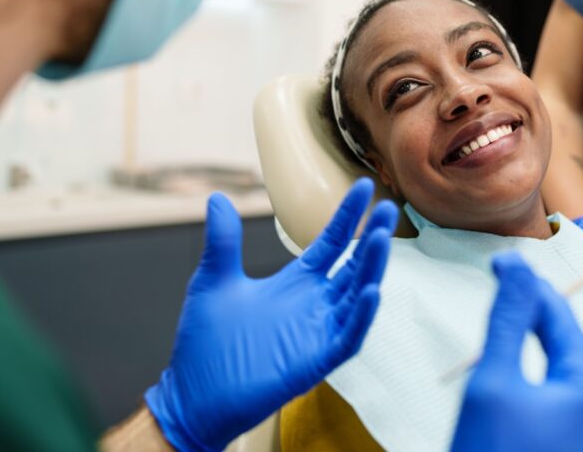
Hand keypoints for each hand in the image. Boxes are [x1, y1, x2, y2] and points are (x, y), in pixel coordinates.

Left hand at [145, 178, 397, 451]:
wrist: (193, 395)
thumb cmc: (206, 343)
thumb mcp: (214, 281)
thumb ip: (224, 241)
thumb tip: (218, 199)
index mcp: (297, 283)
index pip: (332, 243)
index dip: (348, 216)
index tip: (363, 187)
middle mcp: (315, 304)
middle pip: (354, 265)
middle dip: (373, 237)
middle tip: (389, 209)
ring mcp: (319, 332)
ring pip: (357, 296)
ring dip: (371, 269)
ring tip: (381, 239)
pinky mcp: (317, 360)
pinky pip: (348, 336)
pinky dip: (361, 316)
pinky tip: (370, 292)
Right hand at [450, 253, 582, 451]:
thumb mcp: (494, 381)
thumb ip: (507, 319)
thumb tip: (516, 265)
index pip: (560, 317)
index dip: (528, 285)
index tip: (499, 263)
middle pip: (563, 338)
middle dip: (530, 310)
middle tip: (497, 282)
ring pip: (559, 362)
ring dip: (529, 337)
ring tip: (501, 314)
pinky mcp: (572, 440)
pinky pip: (554, 388)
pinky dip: (530, 366)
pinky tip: (508, 358)